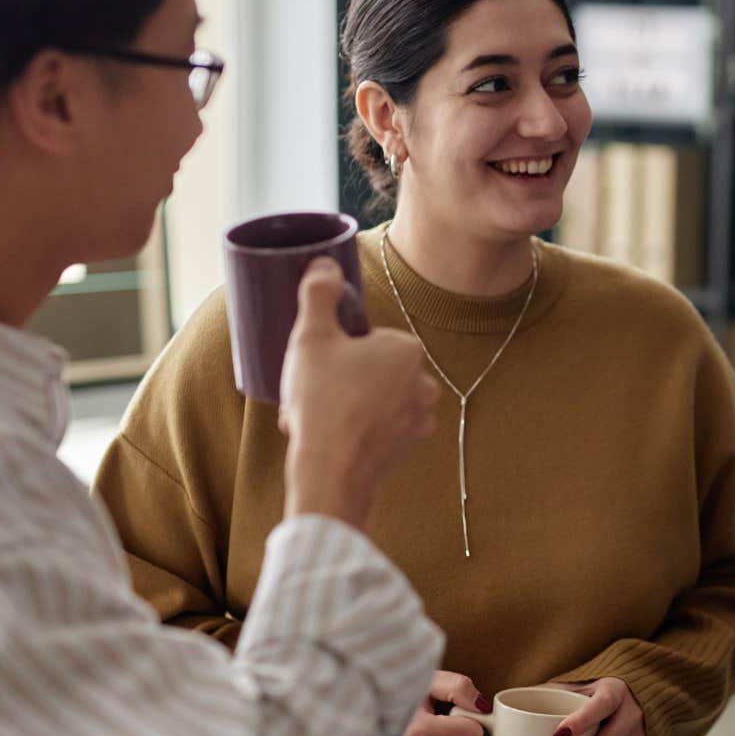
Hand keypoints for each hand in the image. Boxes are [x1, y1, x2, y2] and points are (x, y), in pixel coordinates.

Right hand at [280, 258, 439, 526]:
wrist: (332, 472)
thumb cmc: (323, 402)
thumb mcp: (311, 337)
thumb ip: (319, 294)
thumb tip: (325, 263)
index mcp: (408, 349)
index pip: (365, 339)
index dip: (333, 352)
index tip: (315, 368)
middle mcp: (424, 381)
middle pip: (369, 368)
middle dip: (337, 380)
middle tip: (310, 395)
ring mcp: (420, 417)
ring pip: (372, 398)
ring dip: (342, 405)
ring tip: (314, 418)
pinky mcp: (409, 446)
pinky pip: (378, 426)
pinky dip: (354, 429)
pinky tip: (329, 438)